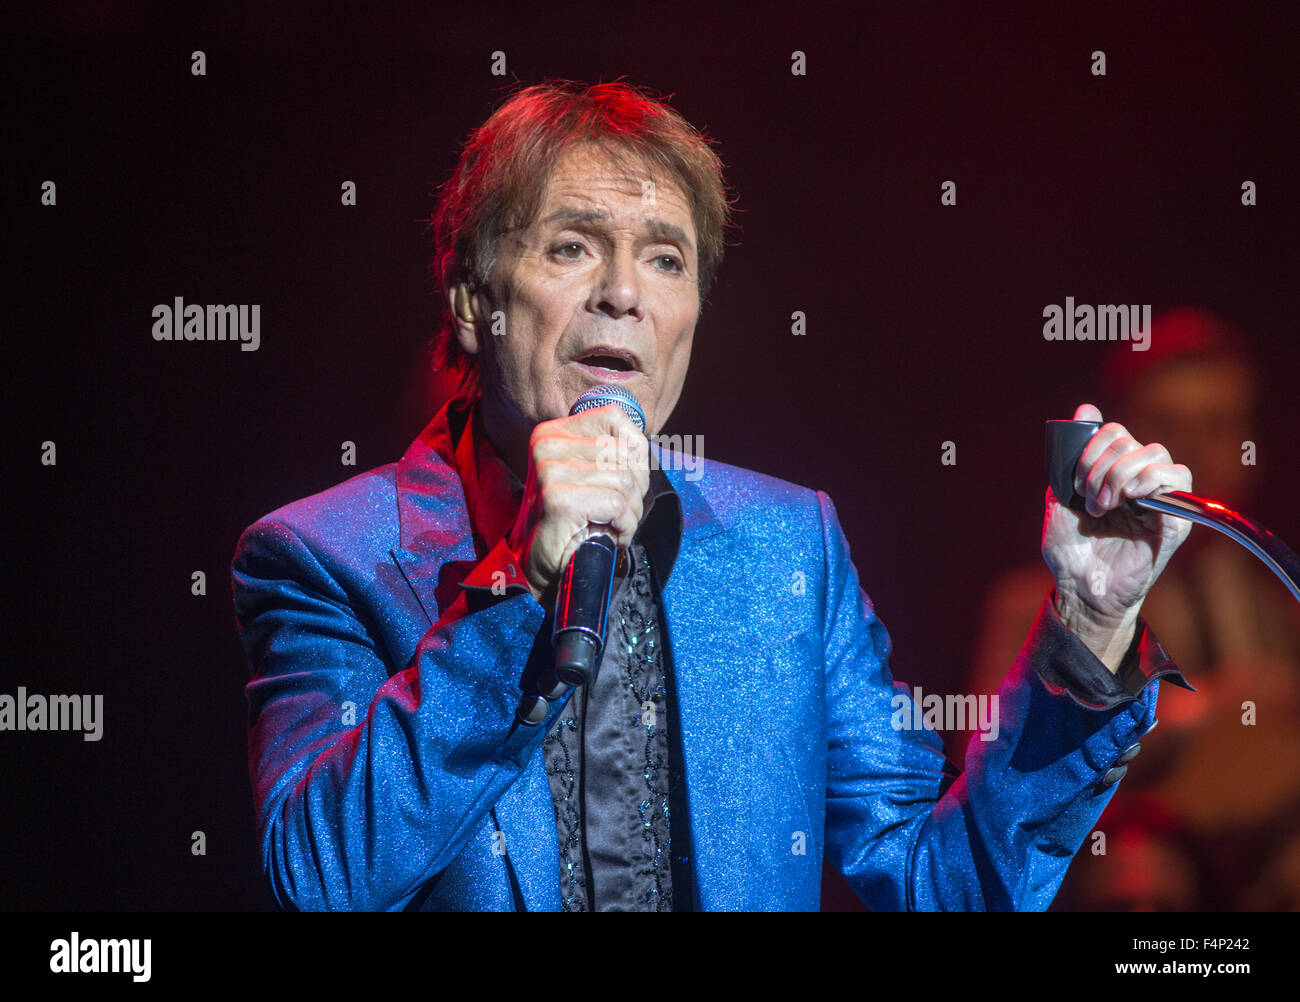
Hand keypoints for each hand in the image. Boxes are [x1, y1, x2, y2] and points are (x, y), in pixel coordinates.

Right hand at [507, 404, 650, 604]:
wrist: (540, 567)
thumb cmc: (573, 521)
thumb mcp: (590, 475)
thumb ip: (612, 451)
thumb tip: (644, 439)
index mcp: (553, 431)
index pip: (616, 419)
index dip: (634, 455)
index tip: (625, 484)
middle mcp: (547, 444)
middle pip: (625, 454)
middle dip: (636, 489)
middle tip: (619, 513)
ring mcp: (550, 470)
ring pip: (625, 481)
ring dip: (631, 512)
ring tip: (613, 525)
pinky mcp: (558, 499)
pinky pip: (617, 504)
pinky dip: (624, 526)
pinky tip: (610, 535)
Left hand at [1041, 403, 1193, 670]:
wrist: (1079, 588)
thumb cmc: (1069, 549)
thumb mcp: (1059, 498)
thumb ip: (1072, 457)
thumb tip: (1085, 409)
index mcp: (1112, 474)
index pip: (1115, 433)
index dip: (1093, 448)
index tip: (1075, 482)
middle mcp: (1138, 482)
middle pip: (1133, 441)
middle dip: (1102, 466)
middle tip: (1091, 500)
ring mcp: (1158, 499)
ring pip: (1156, 454)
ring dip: (1122, 473)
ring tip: (1106, 505)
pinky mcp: (1176, 519)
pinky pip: (1180, 479)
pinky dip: (1154, 478)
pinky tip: (1132, 497)